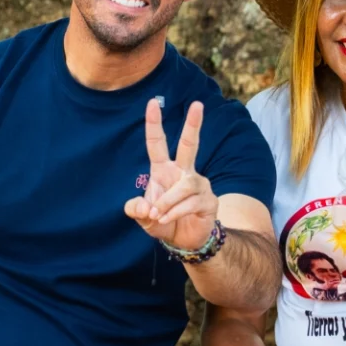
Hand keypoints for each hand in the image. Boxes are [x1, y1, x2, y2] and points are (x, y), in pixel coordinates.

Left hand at [125, 98, 218, 253]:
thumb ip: (136, 210)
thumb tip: (142, 206)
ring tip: (157, 215)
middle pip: (190, 145)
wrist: (184, 242)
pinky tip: (167, 220)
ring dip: (167, 202)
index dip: (154, 123)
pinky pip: (190, 203)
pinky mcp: (209, 201)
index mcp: (164, 170)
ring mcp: (198, 185)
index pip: (158, 143)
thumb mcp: (144, 217)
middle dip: (194, 125)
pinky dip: (175, 212)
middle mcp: (183, 172)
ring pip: (183, 186)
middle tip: (198, 104)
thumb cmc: (163, 222)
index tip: (152, 103)